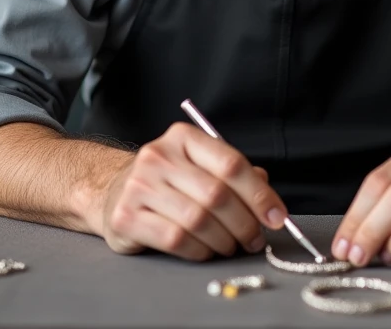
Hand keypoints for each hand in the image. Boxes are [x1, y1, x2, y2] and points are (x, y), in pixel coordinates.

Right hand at [96, 122, 288, 260]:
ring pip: (198, 220)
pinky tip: (206, 251)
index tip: (277, 217)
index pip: (231, 164)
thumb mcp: (199, 168)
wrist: (112, 193)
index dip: (259, 194)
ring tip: (231, 246)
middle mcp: (158, 156)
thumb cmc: (168, 182)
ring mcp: (139, 186)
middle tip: (255, 239)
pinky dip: (199, 250)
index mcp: (183, 138)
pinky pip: (176, 239)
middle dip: (245, 223)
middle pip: (217, 194)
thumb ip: (234, 177)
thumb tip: (269, 200)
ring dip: (224, 240)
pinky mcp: (126, 217)